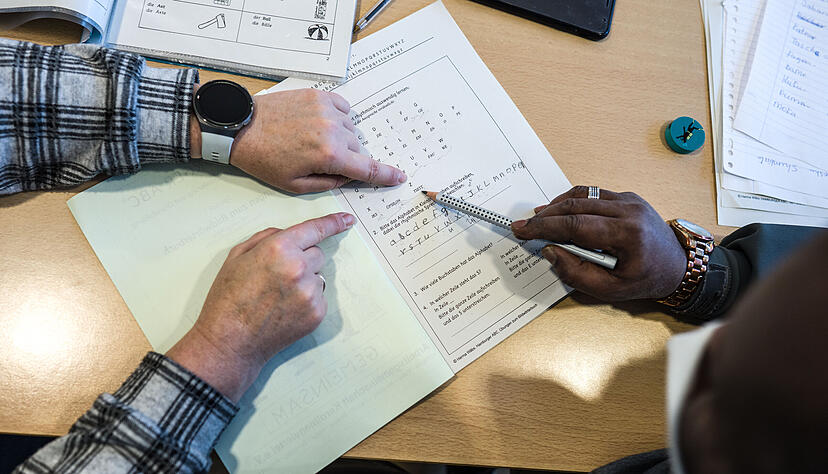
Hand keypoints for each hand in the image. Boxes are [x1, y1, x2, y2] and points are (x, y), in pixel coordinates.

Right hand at [166, 212, 353, 401]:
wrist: (230, 341)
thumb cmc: (228, 298)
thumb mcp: (236, 256)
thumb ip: (266, 238)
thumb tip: (289, 234)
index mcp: (279, 249)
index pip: (314, 230)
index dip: (333, 223)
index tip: (348, 220)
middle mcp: (299, 268)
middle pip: (317, 254)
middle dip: (302, 260)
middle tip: (278, 277)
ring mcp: (310, 292)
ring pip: (318, 277)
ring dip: (304, 282)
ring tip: (277, 297)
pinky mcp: (317, 313)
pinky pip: (319, 297)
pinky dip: (306, 301)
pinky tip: (284, 310)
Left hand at [191, 88, 406, 192]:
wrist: (241, 127)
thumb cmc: (264, 159)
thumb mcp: (296, 185)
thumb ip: (329, 183)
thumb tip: (348, 176)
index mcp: (328, 156)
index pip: (367, 168)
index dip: (385, 175)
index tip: (399, 177)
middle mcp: (332, 130)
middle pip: (358, 149)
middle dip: (346, 158)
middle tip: (321, 161)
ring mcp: (327, 110)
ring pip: (350, 130)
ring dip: (340, 139)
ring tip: (313, 142)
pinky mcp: (319, 95)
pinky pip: (343, 110)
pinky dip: (337, 119)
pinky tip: (319, 126)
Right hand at [510, 186, 687, 301]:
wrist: (679, 266)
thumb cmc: (647, 279)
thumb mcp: (610, 289)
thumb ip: (576, 273)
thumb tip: (550, 251)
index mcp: (627, 233)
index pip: (575, 224)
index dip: (544, 227)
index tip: (523, 230)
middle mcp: (629, 210)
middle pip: (575, 205)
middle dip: (545, 216)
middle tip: (524, 225)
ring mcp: (629, 200)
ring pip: (582, 194)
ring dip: (557, 206)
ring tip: (539, 219)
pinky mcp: (627, 197)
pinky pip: (593, 194)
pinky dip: (573, 202)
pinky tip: (560, 213)